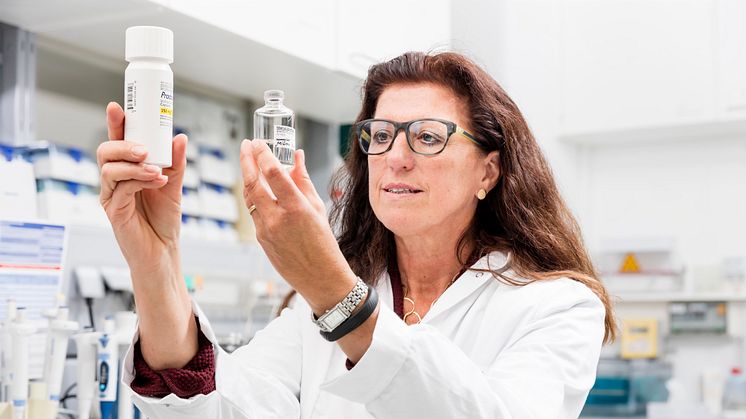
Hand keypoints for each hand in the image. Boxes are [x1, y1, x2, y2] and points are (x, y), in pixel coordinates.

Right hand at [98, 102, 186, 275]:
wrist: (163, 251)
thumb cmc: (163, 220)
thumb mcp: (175, 186)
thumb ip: (176, 163)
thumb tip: (180, 137)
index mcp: (128, 170)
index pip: (118, 142)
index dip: (116, 124)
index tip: (118, 107)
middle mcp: (115, 181)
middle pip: (106, 152)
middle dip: (124, 144)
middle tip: (145, 149)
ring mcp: (112, 195)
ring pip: (110, 169)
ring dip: (135, 166)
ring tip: (157, 171)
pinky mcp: (113, 211)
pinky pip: (120, 189)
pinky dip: (139, 181)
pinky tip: (158, 182)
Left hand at [239, 140, 356, 313]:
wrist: (320, 277)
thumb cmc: (324, 243)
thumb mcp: (318, 208)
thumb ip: (303, 180)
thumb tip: (296, 156)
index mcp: (297, 208)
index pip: (273, 174)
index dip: (263, 155)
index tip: (259, 142)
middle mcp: (278, 218)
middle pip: (254, 182)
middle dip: (247, 160)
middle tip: (246, 145)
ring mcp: (266, 230)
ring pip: (250, 196)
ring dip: (247, 176)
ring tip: (248, 160)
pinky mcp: (260, 239)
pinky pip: (254, 211)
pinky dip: (254, 195)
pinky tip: (257, 186)